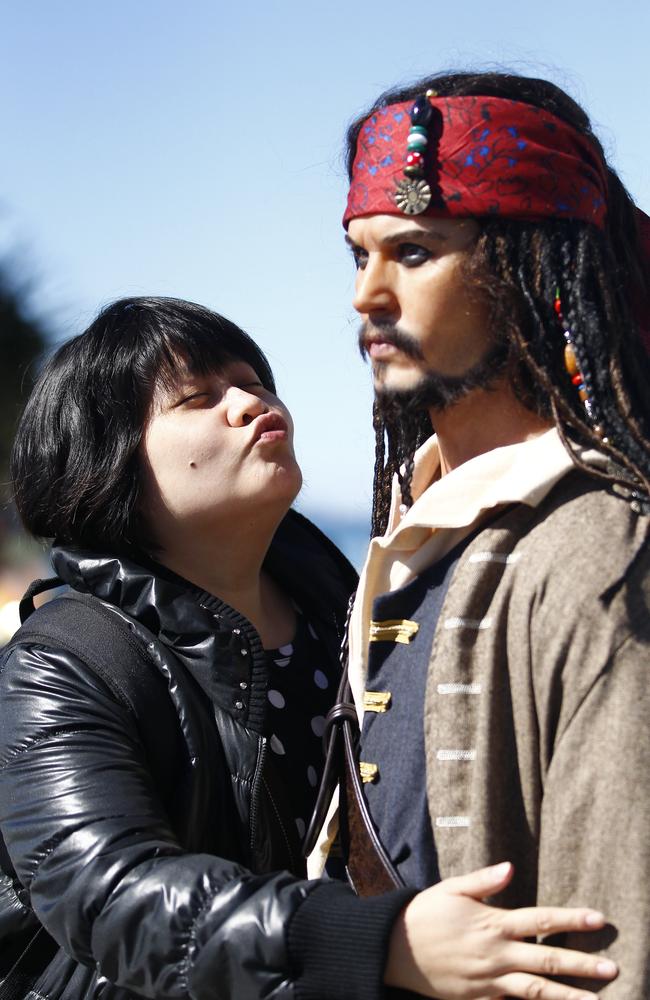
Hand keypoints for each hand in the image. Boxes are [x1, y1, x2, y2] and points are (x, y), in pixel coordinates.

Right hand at [384, 861, 616, 998]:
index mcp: (492, 924)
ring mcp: (489, 980)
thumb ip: (483, 881)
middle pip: (546, 961)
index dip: (571, 919)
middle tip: (612, 969)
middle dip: (581, 965)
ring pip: (535, 992)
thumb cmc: (425, 914)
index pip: (540, 920)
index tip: (598, 919)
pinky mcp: (479, 999)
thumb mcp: (452, 889)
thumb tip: (511, 867)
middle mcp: (495, 954)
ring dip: (568, 997)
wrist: (394, 950)